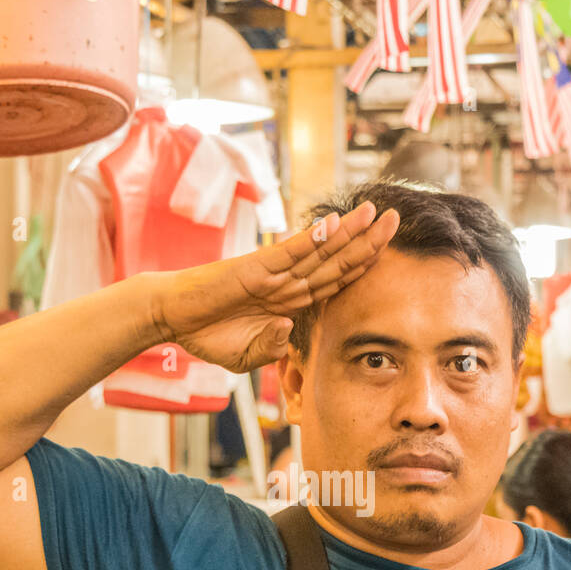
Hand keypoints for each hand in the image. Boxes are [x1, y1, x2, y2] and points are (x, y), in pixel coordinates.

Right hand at [152, 200, 399, 371]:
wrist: (173, 319)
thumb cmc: (209, 335)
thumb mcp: (249, 356)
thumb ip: (272, 348)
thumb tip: (287, 327)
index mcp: (292, 301)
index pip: (336, 282)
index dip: (363, 266)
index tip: (389, 252)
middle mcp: (288, 282)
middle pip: (337, 261)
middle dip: (369, 242)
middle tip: (397, 219)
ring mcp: (274, 272)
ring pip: (320, 252)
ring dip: (349, 233)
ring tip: (376, 213)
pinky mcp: (255, 267)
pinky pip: (289, 252)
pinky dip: (311, 239)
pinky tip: (333, 225)